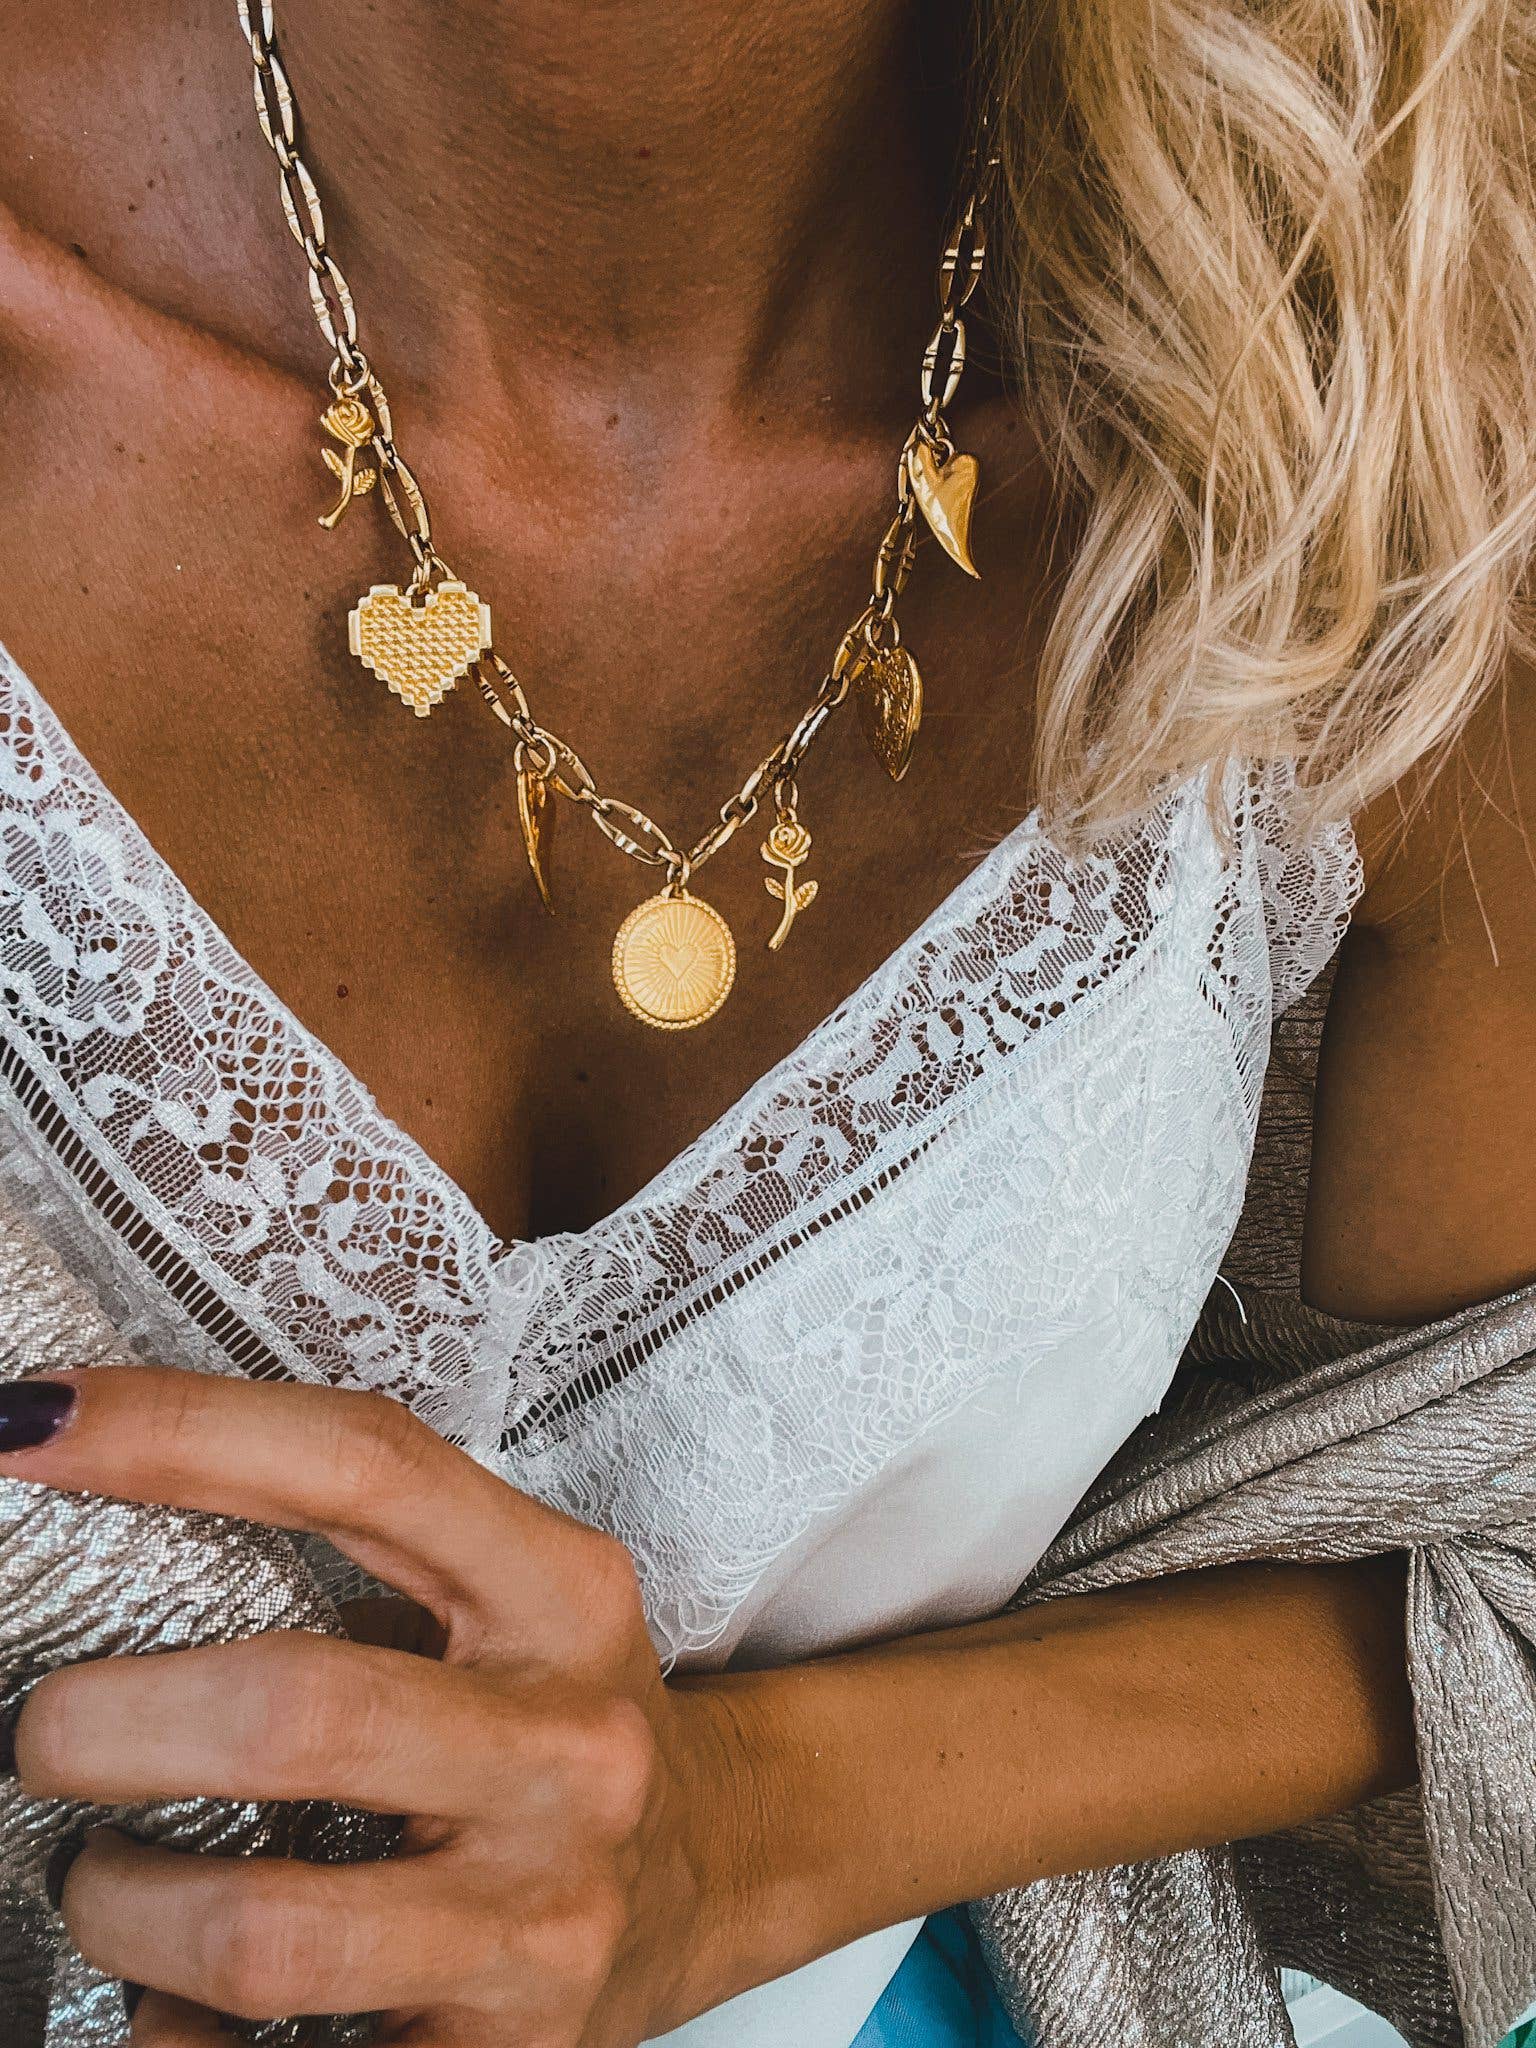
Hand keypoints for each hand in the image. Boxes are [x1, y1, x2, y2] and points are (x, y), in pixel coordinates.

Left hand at [4, 1367, 766, 2045]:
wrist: (718, 1870)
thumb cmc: (563, 1716)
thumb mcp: (512, 1598)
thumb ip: (361, 1549)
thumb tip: (112, 1495)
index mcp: (561, 1594)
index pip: (362, 1468)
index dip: (180, 1433)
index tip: (35, 1421)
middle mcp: (568, 1746)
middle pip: (292, 1709)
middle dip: (106, 1723)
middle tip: (48, 1731)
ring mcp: (543, 1913)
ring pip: (265, 1929)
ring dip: (125, 1904)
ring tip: (104, 1878)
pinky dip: (181, 2036)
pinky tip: (176, 2003)